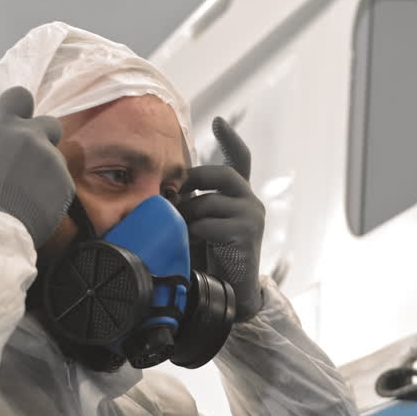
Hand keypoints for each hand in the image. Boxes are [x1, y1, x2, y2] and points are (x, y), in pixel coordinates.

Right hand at [0, 86, 74, 247]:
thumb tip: (5, 148)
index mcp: (1, 127)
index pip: (19, 96)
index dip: (24, 109)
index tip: (25, 123)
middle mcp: (29, 136)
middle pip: (51, 124)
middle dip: (46, 139)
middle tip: (34, 163)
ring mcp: (50, 158)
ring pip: (56, 160)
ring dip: (47, 174)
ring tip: (28, 197)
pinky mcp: (65, 181)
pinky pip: (62, 185)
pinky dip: (53, 196)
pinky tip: (37, 209)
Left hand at [178, 117, 265, 321]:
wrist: (230, 295)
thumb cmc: (209, 260)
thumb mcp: (197, 225)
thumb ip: (189, 206)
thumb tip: (164, 193)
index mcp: (239, 196)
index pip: (240, 159)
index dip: (230, 139)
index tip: (218, 120)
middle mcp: (251, 201)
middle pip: (222, 174)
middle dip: (194, 180)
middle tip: (174, 196)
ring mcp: (252, 216)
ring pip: (210, 201)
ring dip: (188, 215)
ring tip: (179, 229)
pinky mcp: (247, 233)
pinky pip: (211, 224)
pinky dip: (195, 233)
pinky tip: (192, 243)